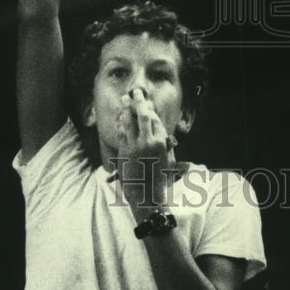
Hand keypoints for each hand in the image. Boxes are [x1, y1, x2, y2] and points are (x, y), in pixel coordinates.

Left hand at [116, 89, 170, 212]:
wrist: (147, 198)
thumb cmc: (160, 180)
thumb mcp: (168, 160)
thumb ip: (165, 144)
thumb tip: (161, 132)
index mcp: (161, 142)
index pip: (155, 119)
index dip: (150, 109)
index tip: (147, 103)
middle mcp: (148, 141)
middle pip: (143, 115)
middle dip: (139, 101)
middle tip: (137, 91)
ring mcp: (134, 146)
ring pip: (130, 122)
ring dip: (127, 108)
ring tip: (125, 99)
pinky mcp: (124, 152)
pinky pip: (122, 133)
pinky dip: (121, 123)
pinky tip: (120, 117)